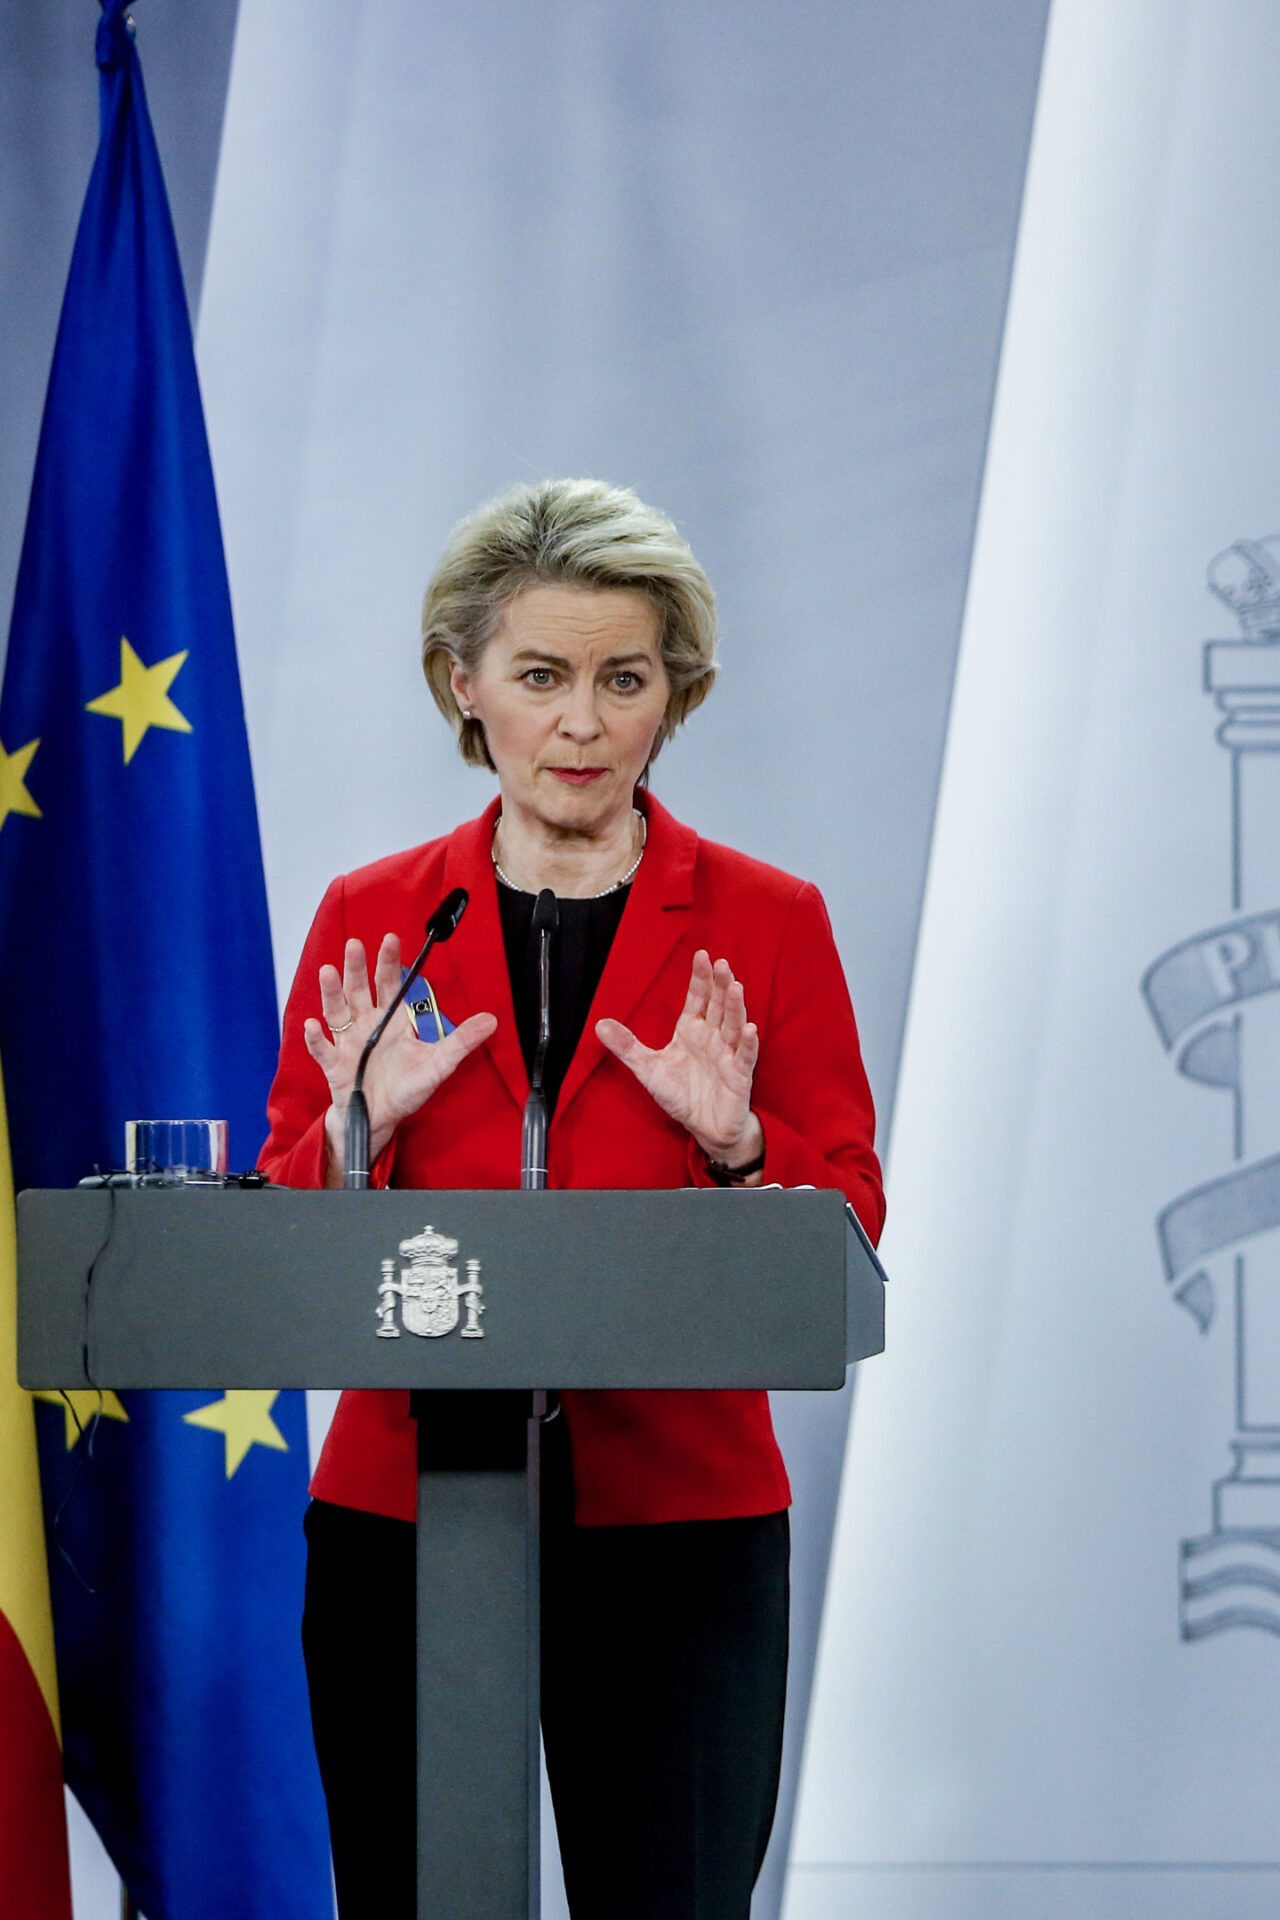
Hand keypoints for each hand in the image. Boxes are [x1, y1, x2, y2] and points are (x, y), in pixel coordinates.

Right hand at [304, 934, 496, 1178]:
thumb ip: (462, 1041)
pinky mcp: (334, 1066)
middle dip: (357, 967)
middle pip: (359, 990)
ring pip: (337, 1012)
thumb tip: (491, 1020)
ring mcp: (348, 1044)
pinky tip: (312, 1025)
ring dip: (331, 992)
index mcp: (392, 1021)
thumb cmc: (406, 1089)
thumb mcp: (439, 1064)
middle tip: (356, 945)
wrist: (380, 1118)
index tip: (390, 939)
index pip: (389, 984)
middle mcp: (367, 1025)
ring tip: (328, 972)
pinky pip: (322, 1050)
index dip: (389, 962)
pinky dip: (314, 1038)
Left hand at [596, 950, 763, 1168]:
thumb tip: (599, 1024)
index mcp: (692, 1029)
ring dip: (735, 1006)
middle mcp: (712, 1037)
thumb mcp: (648, 1069)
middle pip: (718, 1005)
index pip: (698, 998)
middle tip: (722, 963)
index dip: (701, 978)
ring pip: (732, 1025)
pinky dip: (747, 1043)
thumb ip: (627, 1047)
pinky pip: (744, 1056)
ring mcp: (728, 1054)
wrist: (704, 1127)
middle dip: (720, 984)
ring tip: (735, 987)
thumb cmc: (681, 1095)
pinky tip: (748, 1029)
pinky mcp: (739, 1075)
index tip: (701, 955)